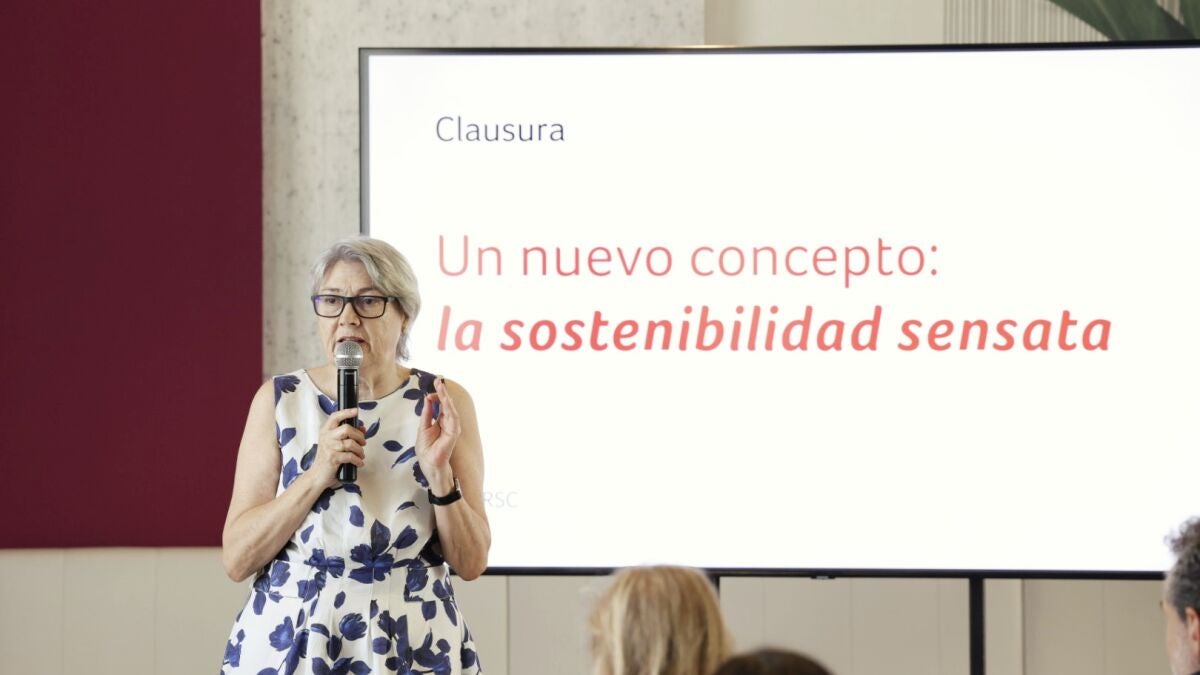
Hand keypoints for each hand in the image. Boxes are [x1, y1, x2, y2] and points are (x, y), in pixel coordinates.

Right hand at [311, 407, 365, 488]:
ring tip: (361, 455)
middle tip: (363, 442)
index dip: (346, 412)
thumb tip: (362, 428)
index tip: (356, 411)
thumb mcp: (335, 444)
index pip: (335, 417)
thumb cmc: (328, 459)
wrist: (317, 475)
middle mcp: (326, 437)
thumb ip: (347, 435)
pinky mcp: (332, 458)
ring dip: (360, 450)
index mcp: (326, 431)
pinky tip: (359, 462)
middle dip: (359, 436)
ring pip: (350, 443)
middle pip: (346, 429)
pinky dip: (357, 460)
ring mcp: (329, 448)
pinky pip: (350, 456)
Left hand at [415, 378, 459, 492]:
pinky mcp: (453, 434)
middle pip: (447, 404)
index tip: (433, 386)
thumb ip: (427, 413)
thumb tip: (428, 398)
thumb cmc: (426, 449)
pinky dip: (450, 409)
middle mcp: (448, 423)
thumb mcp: (423, 427)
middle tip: (439, 380)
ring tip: (441, 387)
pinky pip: (453, 419)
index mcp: (441, 421)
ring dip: (447, 398)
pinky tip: (445, 400)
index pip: (441, 404)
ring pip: (451, 410)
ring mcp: (452, 428)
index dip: (438, 394)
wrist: (429, 464)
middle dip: (443, 392)